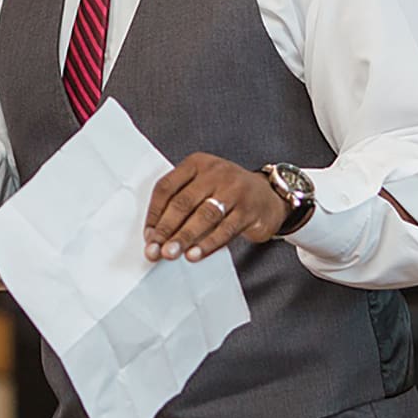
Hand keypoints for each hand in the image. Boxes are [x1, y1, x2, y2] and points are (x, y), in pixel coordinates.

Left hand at [143, 154, 288, 262]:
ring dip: (184, 237)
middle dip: (166, 229)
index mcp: (197, 163)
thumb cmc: (227, 192)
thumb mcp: (203, 186)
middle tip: (155, 249)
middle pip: (183, 202)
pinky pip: (225, 229)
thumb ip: (182, 202)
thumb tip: (157, 235)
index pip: (167, 187)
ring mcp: (234, 190)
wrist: (269, 196)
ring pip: (204, 216)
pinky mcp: (248, 210)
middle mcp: (215, 172)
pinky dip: (208, 244)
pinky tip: (195, 254)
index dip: (154, 213)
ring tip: (171, 253)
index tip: (148, 236)